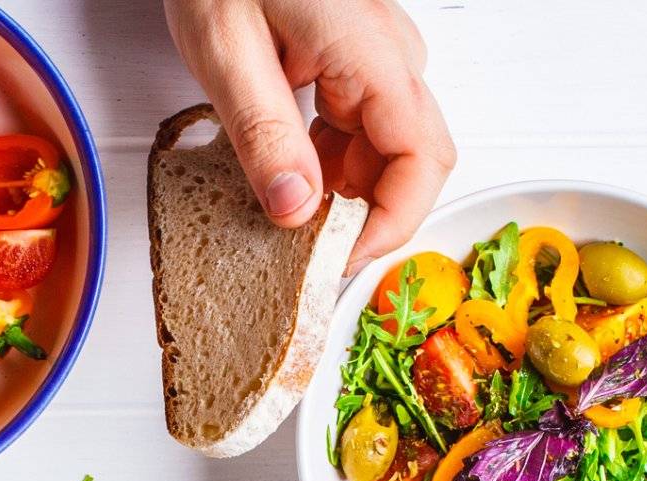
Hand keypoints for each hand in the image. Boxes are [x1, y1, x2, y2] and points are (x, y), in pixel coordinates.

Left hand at [163, 0, 454, 270]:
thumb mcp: (226, 50)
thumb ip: (263, 134)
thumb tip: (295, 211)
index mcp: (370, 52)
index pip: (420, 159)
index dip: (391, 225)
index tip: (342, 264)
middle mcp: (387, 55)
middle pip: (411, 161)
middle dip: (367, 217)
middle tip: (311, 258)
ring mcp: (374, 57)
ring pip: (384, 150)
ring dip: (345, 194)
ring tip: (289, 220)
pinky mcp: (352, 62)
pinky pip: (359, 129)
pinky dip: (330, 166)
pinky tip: (289, 178)